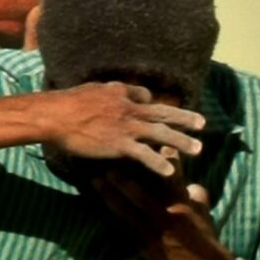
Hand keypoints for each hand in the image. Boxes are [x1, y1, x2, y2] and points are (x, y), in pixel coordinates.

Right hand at [38, 82, 205, 175]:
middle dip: (184, 118)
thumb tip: (122, 91)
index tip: (166, 113)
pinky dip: (159, 162)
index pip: (147, 99)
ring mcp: (127, 127)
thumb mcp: (94, 89)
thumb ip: (111, 90)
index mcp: (122, 95)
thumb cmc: (68, 103)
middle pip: (163, 113)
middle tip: (202, 124)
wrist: (56, 115)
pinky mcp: (120, 144)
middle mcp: (130, 109)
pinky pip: (145, 154)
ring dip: (181, 141)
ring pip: (161, 133)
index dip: (157, 106)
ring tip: (198, 149)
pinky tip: (171, 171)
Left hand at [90, 172, 231, 259]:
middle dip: (122, 181)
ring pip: (127, 211)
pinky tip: (99, 207)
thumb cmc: (204, 235)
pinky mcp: (145, 246)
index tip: (150, 145)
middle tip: (107, 167)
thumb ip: (194, 192)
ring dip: (110, 196)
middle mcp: (166, 217)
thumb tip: (188, 180)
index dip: (160, 160)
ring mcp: (153, 233)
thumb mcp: (203, 210)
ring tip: (96, 183)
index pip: (171, 176)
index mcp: (182, 205)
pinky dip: (112, 217)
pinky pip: (125, 229)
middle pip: (140, 195)